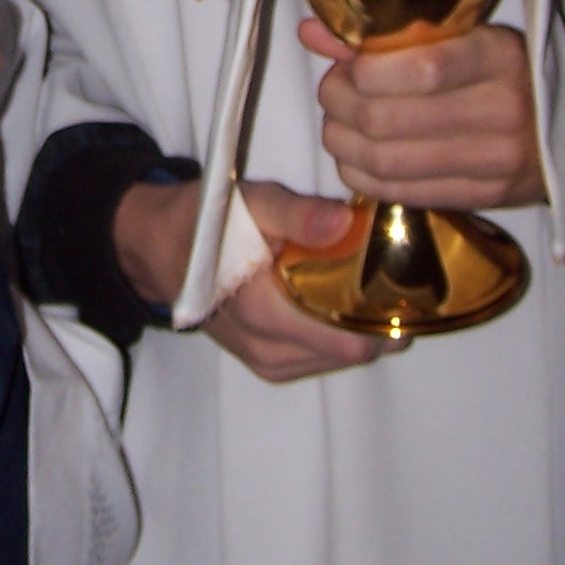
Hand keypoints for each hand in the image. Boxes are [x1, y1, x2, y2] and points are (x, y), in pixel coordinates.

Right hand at [113, 176, 390, 383]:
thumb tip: (345, 222)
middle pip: (350, 353)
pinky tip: (339, 304)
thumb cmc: (204, 222)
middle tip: (398, 281)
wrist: (157, 249)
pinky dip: (334, 336)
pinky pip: (315, 359)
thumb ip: (297, 214)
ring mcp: (265, 360)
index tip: (408, 287)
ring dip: (358, 330)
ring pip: (335, 360)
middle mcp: (268, 348)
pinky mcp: (263, 362)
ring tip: (372, 289)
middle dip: (379, 322)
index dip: (387, 320)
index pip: (348, 341)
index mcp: (265, 313)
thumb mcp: (249, 203)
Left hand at [303, 16, 546, 209]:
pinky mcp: (486, 198)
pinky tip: (357, 160)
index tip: (346, 67)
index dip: (363, 72)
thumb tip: (312, 33)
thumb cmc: (511, 68)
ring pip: (387, 163)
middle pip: (388, 121)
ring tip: (339, 124)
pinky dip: (364, 177)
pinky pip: (404, 194)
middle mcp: (502, 110)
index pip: (419, 68)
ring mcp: (495, 161)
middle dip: (339, 106)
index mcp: (499, 56)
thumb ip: (387, 38)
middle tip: (332, 93)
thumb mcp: (466, 38)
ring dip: (343, 144)